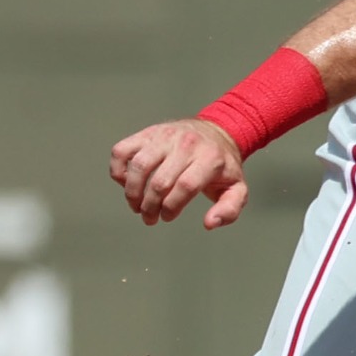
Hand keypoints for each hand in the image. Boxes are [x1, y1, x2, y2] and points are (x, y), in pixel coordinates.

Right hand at [109, 118, 249, 228]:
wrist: (216, 132)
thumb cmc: (223, 166)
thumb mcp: (237, 188)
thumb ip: (229, 209)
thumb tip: (209, 223)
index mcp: (210, 159)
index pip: (185, 186)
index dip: (172, 207)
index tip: (167, 217)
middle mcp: (186, 144)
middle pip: (160, 181)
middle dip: (151, 206)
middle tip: (150, 218)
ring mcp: (164, 136)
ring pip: (138, 166)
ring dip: (132, 192)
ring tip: (137, 206)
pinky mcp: (147, 133)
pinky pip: (122, 151)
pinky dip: (118, 170)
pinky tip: (126, 183)